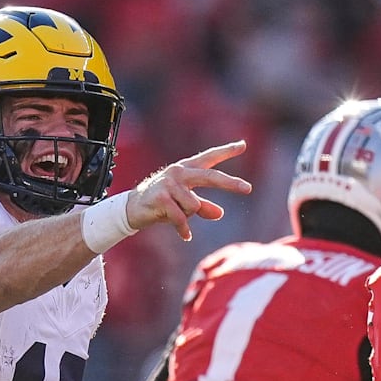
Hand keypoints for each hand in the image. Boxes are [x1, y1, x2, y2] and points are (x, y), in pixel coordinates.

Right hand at [126, 141, 250, 240]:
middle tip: (248, 188)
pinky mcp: (162, 197)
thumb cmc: (162, 204)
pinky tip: (185, 235)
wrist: (132, 209)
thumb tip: (220, 213)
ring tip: (174, 215)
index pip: (209, 157)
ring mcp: (170, 183)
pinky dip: (184, 229)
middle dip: (230, 184)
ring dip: (188, 216)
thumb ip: (204, 207)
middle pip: (210, 177)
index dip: (226, 151)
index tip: (243, 145)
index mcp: (186, 169)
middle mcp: (179, 172)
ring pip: (194, 206)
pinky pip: (182, 217)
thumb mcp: (185, 204)